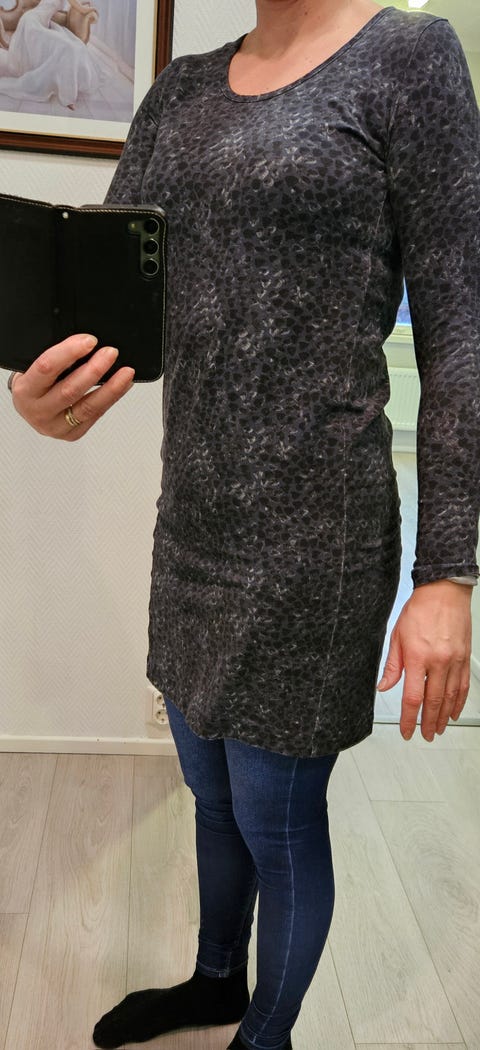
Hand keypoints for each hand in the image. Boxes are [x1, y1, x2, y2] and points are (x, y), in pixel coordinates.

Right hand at [11, 333, 134, 440]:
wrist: (30, 408)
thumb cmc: (34, 385)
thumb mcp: (34, 368)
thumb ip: (56, 358)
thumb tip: (86, 344)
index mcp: (25, 391)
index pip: (47, 368)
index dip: (69, 352)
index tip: (89, 341)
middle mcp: (38, 412)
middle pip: (70, 390)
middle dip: (94, 370)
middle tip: (110, 353)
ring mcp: (56, 427)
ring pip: (88, 407)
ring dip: (111, 388)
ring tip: (125, 372)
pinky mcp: (73, 434)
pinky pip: (96, 415)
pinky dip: (112, 398)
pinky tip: (122, 385)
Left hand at [376, 580, 472, 741]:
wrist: (444, 592)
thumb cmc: (420, 609)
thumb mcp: (397, 636)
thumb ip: (392, 666)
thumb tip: (384, 686)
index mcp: (417, 656)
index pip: (412, 697)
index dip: (409, 719)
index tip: (406, 730)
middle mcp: (438, 661)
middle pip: (433, 702)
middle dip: (428, 723)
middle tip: (425, 735)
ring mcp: (454, 660)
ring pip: (450, 698)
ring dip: (444, 717)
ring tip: (438, 728)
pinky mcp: (464, 657)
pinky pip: (463, 686)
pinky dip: (459, 702)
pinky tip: (454, 711)